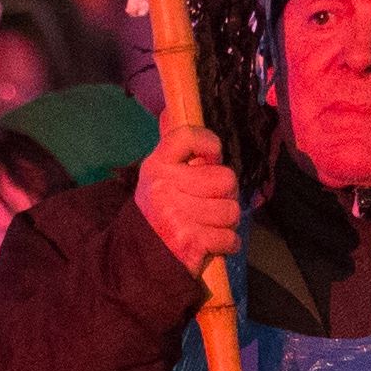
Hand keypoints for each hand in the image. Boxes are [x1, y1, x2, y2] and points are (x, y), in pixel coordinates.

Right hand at [132, 125, 241, 276]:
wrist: (138, 262)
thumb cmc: (157, 215)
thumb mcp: (156, 178)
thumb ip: (171, 148)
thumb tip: (170, 109)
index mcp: (156, 166)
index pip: (188, 136)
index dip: (210, 145)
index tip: (211, 158)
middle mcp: (164, 187)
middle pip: (226, 178)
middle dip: (224, 195)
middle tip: (208, 205)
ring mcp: (176, 215)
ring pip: (232, 210)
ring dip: (226, 223)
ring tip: (207, 226)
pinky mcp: (190, 241)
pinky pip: (230, 237)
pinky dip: (226, 245)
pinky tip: (211, 245)